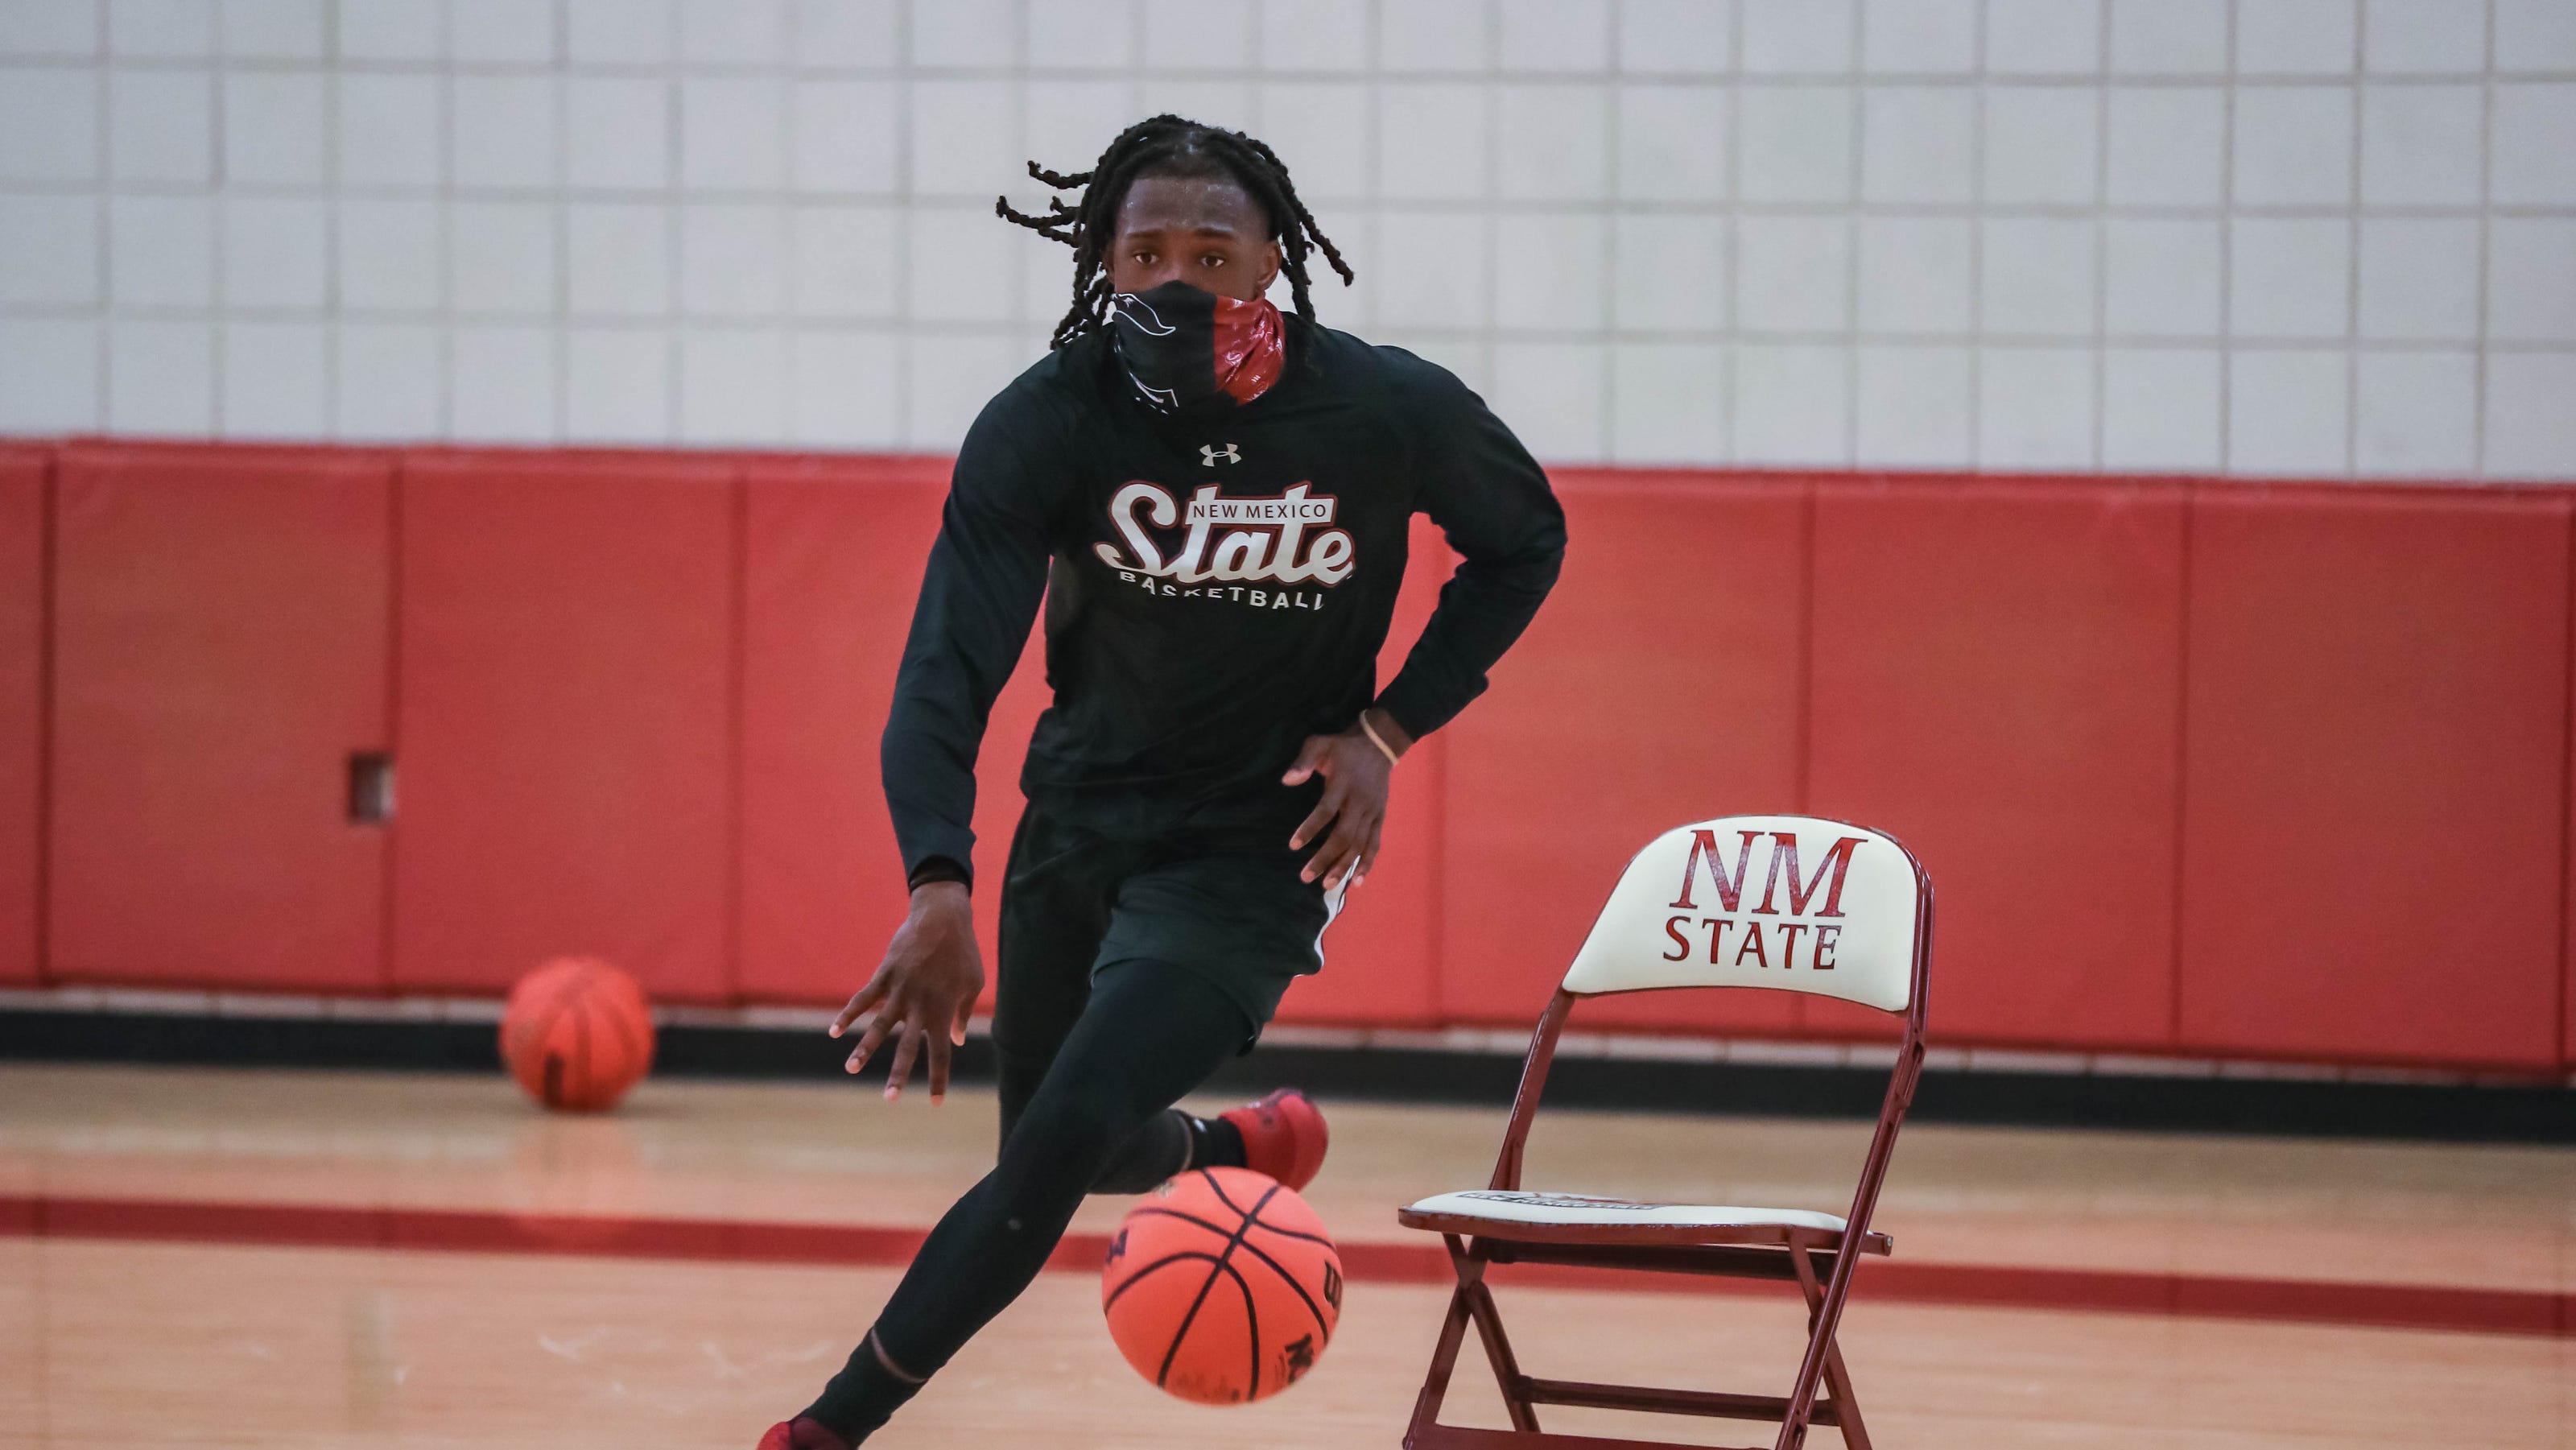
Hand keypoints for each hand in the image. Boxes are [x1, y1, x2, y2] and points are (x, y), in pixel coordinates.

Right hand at [831, 880, 983, 1102]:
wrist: (941, 918)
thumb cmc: (962, 952)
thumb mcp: (973, 983)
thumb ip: (964, 1014)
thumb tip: (957, 1040)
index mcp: (944, 1010)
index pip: (941, 1053)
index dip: (938, 1079)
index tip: (934, 1104)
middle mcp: (920, 1005)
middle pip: (907, 1047)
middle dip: (898, 1075)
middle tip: (889, 1100)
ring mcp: (899, 990)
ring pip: (879, 1026)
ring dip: (864, 1049)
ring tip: (851, 1069)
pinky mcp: (884, 975)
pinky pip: (863, 999)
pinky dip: (848, 1015)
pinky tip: (835, 1031)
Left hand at [1281, 708, 1411, 890]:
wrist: (1379, 745)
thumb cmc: (1342, 748)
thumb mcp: (1320, 743)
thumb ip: (1304, 760)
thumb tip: (1287, 780)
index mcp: (1343, 784)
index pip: (1326, 810)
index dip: (1310, 828)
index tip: (1293, 846)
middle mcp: (1360, 802)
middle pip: (1344, 835)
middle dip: (1326, 858)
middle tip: (1306, 876)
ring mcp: (1372, 812)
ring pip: (1359, 844)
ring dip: (1344, 866)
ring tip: (1327, 885)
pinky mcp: (1380, 818)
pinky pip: (1375, 844)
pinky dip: (1367, 864)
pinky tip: (1357, 882)